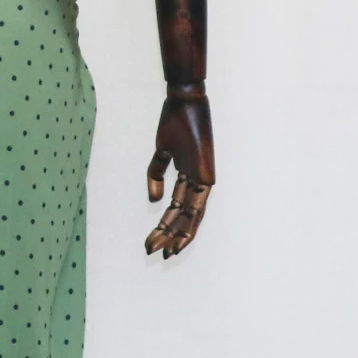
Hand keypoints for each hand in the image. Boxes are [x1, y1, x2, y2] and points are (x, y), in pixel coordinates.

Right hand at [145, 86, 214, 258]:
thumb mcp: (161, 153)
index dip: (166, 227)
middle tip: (157, 254)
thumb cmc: (174, 123)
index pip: (178, 209)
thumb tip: (155, 201)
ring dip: (177, 235)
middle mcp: (198, 182)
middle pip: (184, 218)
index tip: (153, 242)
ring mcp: (203, 180)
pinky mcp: (205, 176)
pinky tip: (176, 235)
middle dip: (170, 237)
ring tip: (165, 253)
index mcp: (188, 176)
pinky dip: (187, 221)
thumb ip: (156, 176)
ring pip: (190, 216)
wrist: (183, 103)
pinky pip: (196, 205)